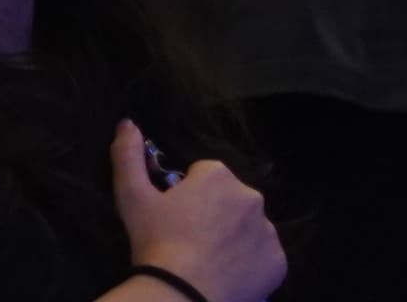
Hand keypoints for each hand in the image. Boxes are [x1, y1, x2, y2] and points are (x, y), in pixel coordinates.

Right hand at [111, 121, 285, 301]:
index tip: (174, 215)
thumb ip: (127, 154)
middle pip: (229, 199)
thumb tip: (127, 122)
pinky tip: (226, 273)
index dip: (186, 194)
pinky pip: (263, 255)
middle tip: (189, 238)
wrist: (183, 295)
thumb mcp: (131, 195)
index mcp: (218, 175)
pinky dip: (249, 261)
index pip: (203, 175)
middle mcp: (251, 197)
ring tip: (207, 259)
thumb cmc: (156, 240)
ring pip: (248, 227)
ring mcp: (269, 231)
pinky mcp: (279, 262)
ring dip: (232, 236)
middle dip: (213, 212)